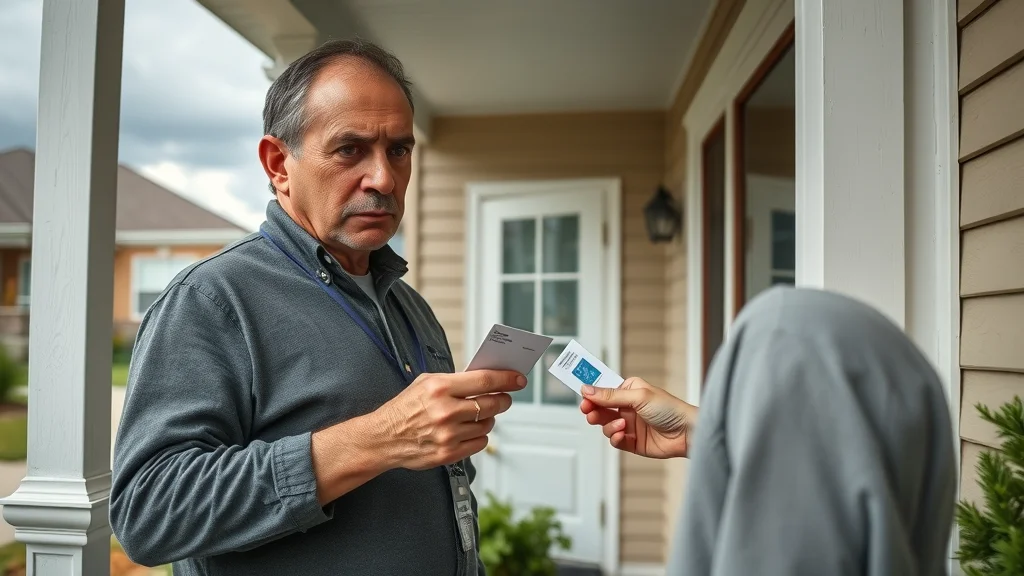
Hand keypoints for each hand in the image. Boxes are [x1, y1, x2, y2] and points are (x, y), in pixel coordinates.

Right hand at [378, 370, 525, 469]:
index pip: (484, 381)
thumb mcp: (425, 383)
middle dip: (502, 400)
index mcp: (439, 388)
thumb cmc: (404, 408)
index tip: (518, 379)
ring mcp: (448, 435)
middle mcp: (445, 411)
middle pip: (491, 404)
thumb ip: (454, 381)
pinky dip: (480, 436)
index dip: (506, 379)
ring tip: (477, 416)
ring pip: (487, 425)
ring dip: (488, 419)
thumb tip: (485, 380)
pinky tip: (469, 431)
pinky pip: (480, 443)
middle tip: (503, 398)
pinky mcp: (449, 454)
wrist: (383, 438)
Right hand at [580, 377, 697, 458]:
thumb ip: (611, 396)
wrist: (687, 433)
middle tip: (588, 411)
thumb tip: (587, 389)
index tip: (581, 395)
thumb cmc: (670, 409)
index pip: (604, 390)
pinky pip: (615, 440)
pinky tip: (623, 435)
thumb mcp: (638, 397)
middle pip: (600, 408)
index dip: (591, 392)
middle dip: (593, 410)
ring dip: (609, 425)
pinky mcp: (632, 442)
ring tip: (621, 425)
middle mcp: (627, 407)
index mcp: (629, 390)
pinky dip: (616, 438)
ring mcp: (629, 425)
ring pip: (605, 426)